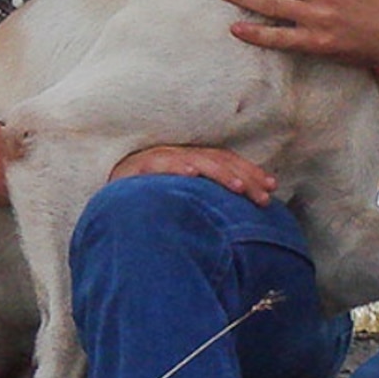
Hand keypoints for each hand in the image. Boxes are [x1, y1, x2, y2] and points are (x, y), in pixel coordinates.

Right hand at [108, 142, 276, 201]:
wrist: (108, 208)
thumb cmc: (148, 208)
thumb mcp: (184, 206)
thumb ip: (208, 207)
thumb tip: (245, 221)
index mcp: (191, 163)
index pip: (226, 163)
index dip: (249, 173)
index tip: (270, 189)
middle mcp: (177, 157)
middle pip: (216, 161)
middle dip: (242, 177)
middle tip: (260, 195)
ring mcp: (157, 159)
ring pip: (193, 160)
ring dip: (217, 172)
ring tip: (236, 186)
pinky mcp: (135, 167)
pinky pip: (158, 165)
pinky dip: (175, 167)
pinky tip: (191, 173)